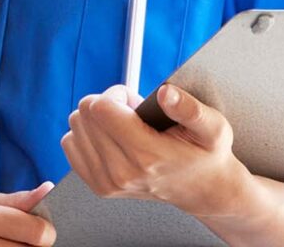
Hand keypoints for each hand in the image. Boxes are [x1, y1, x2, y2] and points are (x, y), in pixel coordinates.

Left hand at [59, 84, 261, 220]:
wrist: (201, 189)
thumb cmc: (206, 154)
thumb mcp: (213, 128)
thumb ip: (190, 109)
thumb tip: (165, 93)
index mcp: (147, 155)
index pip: (100, 108)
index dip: (116, 94)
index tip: (135, 100)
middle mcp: (122, 172)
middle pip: (85, 115)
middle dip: (107, 104)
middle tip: (133, 115)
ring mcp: (107, 183)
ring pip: (75, 127)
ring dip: (97, 120)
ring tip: (125, 128)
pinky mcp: (98, 186)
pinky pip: (70, 144)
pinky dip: (86, 135)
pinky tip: (112, 139)